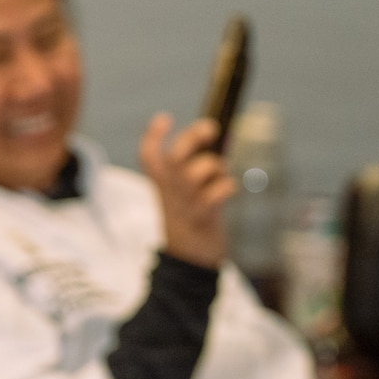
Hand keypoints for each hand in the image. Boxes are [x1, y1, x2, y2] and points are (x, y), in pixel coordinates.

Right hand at [140, 113, 234, 269]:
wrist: (190, 260)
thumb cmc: (193, 218)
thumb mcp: (187, 193)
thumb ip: (196, 170)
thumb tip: (220, 141)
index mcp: (163, 184)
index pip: (148, 156)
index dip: (153, 136)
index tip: (164, 117)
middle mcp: (171, 192)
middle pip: (173, 157)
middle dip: (192, 137)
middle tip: (211, 128)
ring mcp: (185, 205)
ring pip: (195, 173)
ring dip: (215, 166)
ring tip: (221, 173)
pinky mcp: (201, 218)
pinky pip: (214, 195)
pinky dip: (227, 186)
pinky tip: (229, 189)